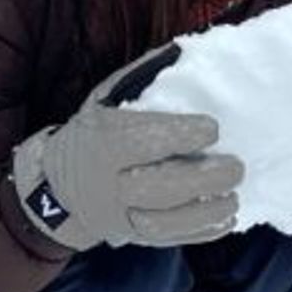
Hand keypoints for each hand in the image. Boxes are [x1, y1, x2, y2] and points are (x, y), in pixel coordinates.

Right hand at [11, 47, 242, 250]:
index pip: (142, 141)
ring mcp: (118, 217)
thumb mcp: (104, 100)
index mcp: (102, 144)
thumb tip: (182, 50)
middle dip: (204, 180)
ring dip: (207, 212)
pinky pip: (167, 241)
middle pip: (158, 187)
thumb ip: (140, 79)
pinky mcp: (130, 237)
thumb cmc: (91, 135)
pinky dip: (201, 233)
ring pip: (164, 222)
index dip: (181, 135)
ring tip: (234, 197)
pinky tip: (225, 218)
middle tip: (236, 167)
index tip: (213, 128)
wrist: (55, 188)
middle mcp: (108, 185)